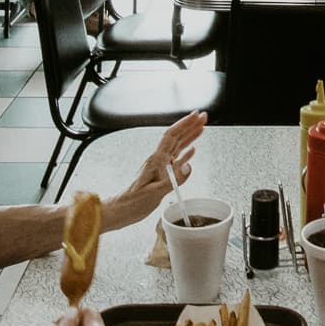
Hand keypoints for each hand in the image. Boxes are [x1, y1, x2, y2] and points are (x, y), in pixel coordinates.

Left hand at [100, 111, 204, 229]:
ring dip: (189, 136)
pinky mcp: (161, 174)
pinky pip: (176, 159)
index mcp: (156, 160)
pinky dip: (186, 153)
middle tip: (202, 117)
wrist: (122, 210)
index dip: (184, 124)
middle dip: (190, 125)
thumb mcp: (155, 192)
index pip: (172, 136)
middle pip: (176, 137)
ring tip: (200, 127)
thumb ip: (174, 179)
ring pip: (177, 146)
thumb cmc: (133, 202)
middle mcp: (158, 160)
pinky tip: (192, 152)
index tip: (195, 116)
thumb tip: (190, 166)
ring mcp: (160, 167)